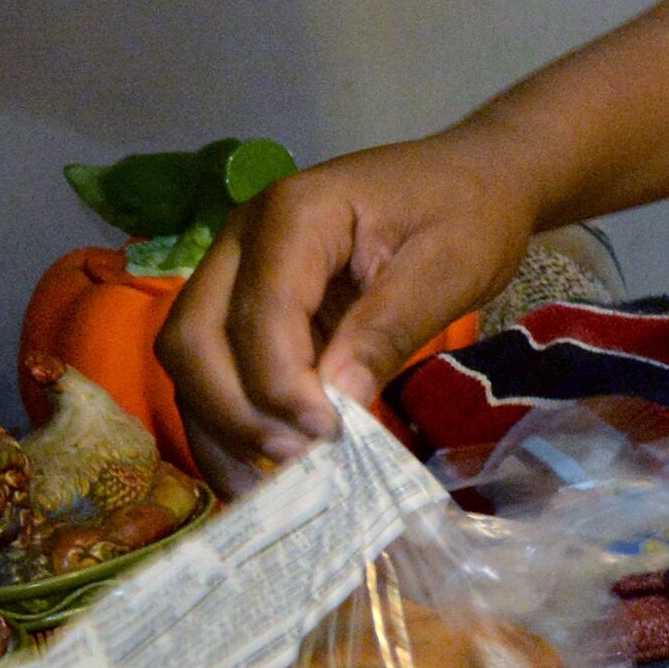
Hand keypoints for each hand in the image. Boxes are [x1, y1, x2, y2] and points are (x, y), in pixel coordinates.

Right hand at [158, 128, 543, 489]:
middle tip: (298, 464)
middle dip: (234, 410)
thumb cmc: (470, 212)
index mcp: (295, 214)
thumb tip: (332, 402)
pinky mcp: (249, 304)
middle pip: (194, 337)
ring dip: (220, 427)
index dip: (281, 384)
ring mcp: (237, 270)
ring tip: (268, 490)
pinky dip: (230, 421)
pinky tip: (259, 473)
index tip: (329, 436)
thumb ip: (387, 329)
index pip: (259, 311)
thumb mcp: (449, 268)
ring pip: (191, 359)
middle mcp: (244, 238)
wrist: (476, 177)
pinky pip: (218, 367)